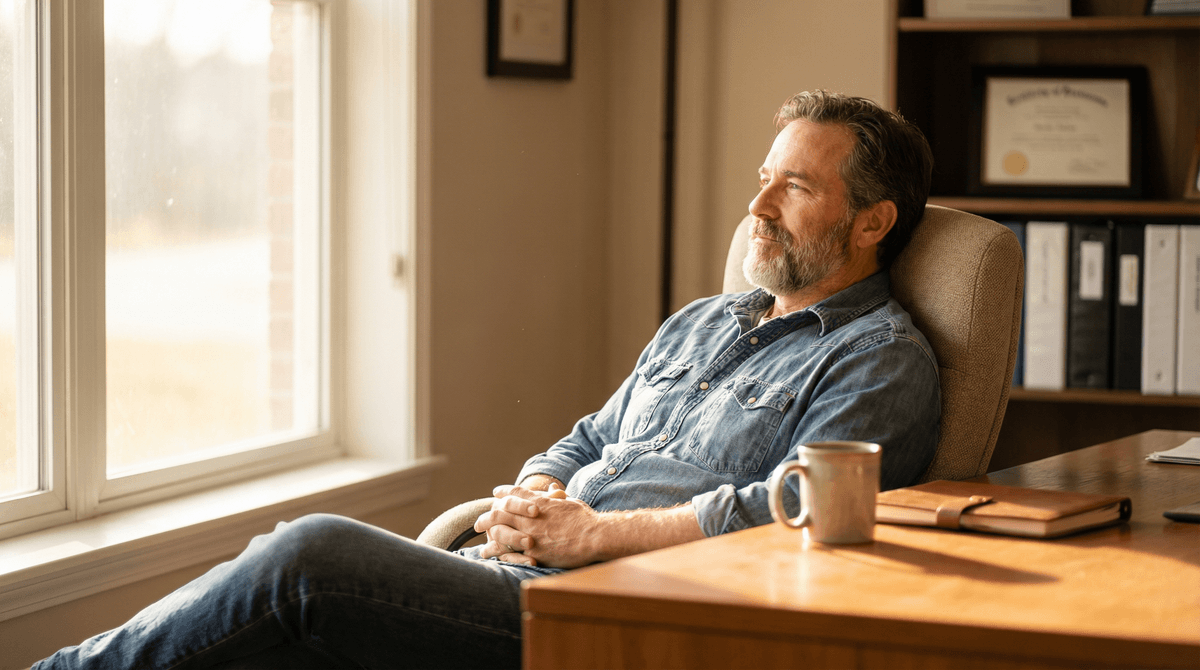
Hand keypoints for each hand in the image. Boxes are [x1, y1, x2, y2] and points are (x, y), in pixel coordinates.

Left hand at [474, 484, 597, 568]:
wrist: (595, 537)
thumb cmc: (586, 519)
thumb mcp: (571, 502)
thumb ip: (558, 497)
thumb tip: (553, 489)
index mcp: (541, 503)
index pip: (516, 494)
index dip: (504, 492)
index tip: (496, 493)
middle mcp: (532, 517)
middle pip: (502, 512)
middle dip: (488, 515)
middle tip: (479, 522)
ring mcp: (531, 535)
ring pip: (501, 530)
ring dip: (487, 532)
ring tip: (480, 537)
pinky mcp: (534, 552)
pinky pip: (510, 551)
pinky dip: (497, 551)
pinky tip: (489, 552)